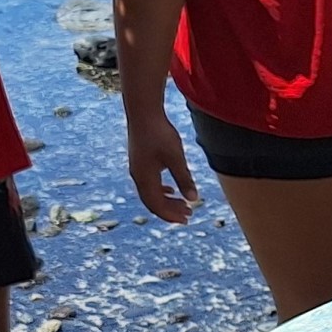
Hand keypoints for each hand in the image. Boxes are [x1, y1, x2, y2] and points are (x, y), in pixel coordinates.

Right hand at [125, 106, 199, 223]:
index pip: (156, 205)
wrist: (143, 112)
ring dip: (166, 201)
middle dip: (170, 211)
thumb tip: (193, 199)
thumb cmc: (160, 133)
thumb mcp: (176, 157)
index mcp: (145, 178)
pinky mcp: (140, 162)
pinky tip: (171, 190)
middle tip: (188, 215)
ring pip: (150, 193)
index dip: (170, 215)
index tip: (186, 219)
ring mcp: (137, 169)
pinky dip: (161, 190)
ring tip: (182, 205)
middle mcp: (138, 176)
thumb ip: (184, 178)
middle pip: (152, 202)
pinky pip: (149, 183)